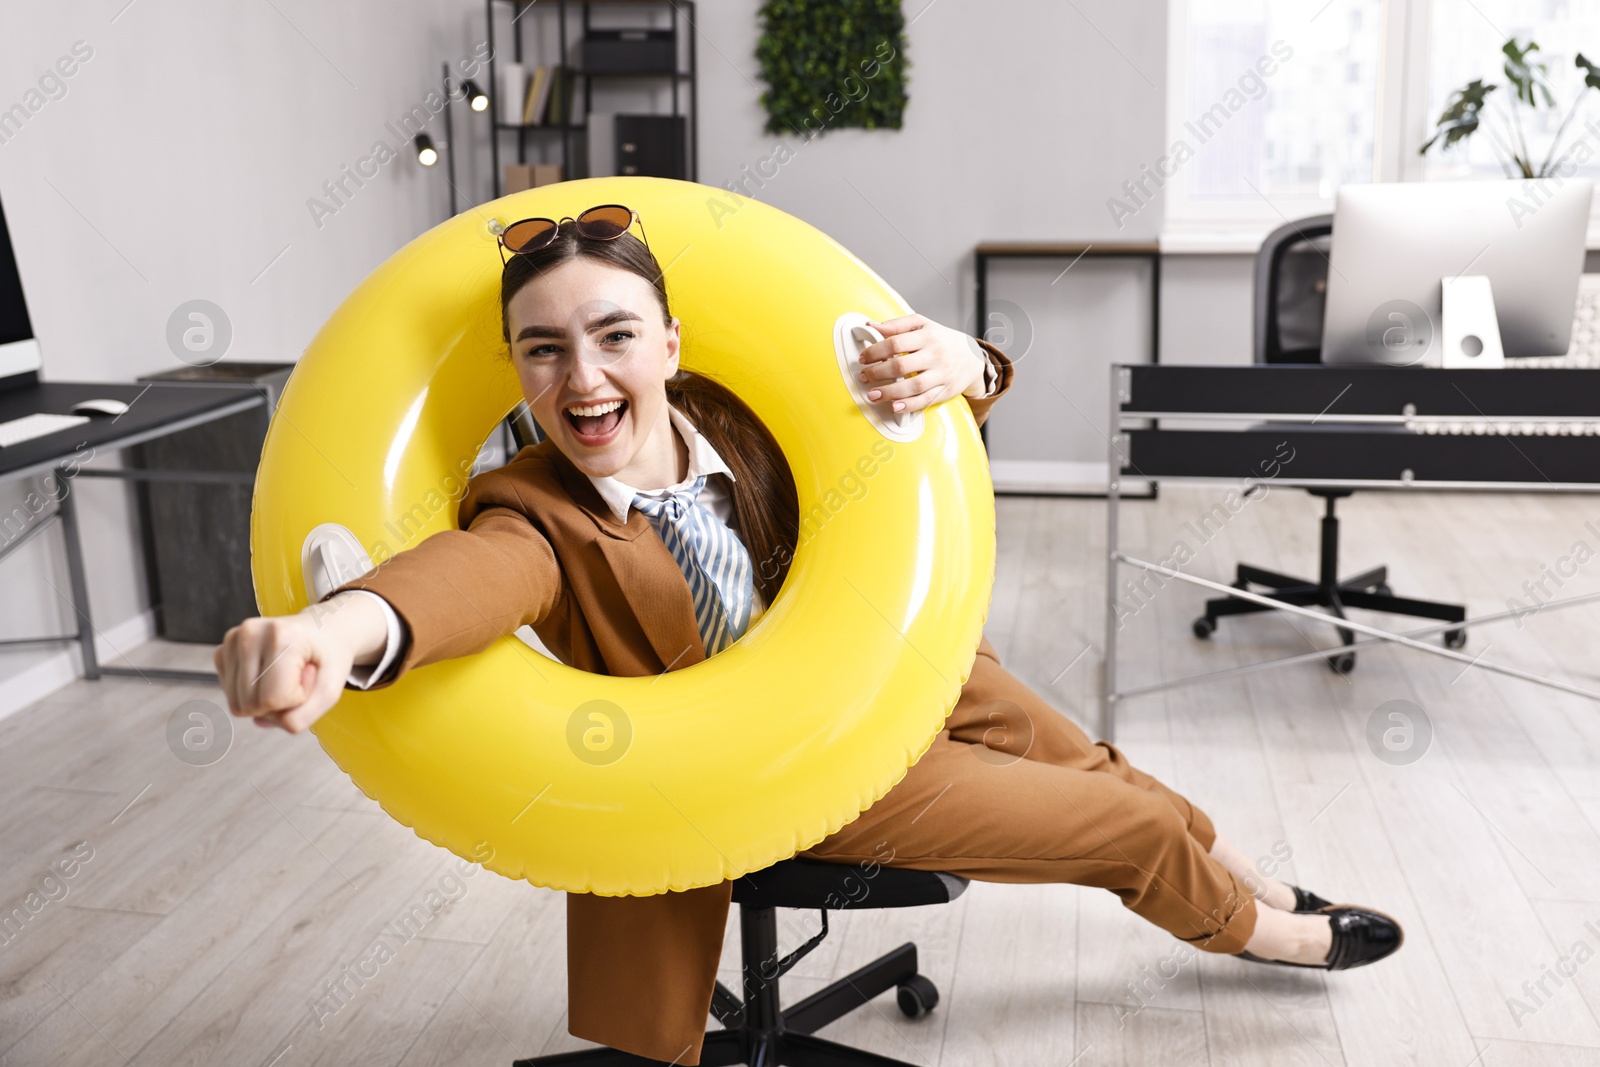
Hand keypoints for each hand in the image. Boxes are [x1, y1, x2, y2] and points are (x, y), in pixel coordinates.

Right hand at [213, 592, 386, 733]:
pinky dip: (252, 692)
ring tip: (285, 675)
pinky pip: (231, 694)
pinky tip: (269, 673)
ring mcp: (233, 639)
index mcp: (282, 636)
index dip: (296, 701)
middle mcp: (251, 633)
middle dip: (278, 703)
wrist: (322, 629)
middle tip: (298, 678)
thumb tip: (260, 721)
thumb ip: (302, 716)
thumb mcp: (331, 691)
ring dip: (264, 699)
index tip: (309, 678)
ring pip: (237, 704)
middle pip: (249, 705)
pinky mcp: (223, 649)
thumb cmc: (329, 656)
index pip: (272, 699)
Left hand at [858, 313, 988, 414]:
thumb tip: (871, 326)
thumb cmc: (942, 339)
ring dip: (890, 392)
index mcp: (927, 336)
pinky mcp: (945, 391)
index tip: (863, 358)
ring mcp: (941, 374)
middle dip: (878, 373)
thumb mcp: (923, 324)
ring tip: (873, 395)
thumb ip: (897, 325)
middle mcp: (935, 355)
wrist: (972, 357)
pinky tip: (895, 406)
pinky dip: (909, 405)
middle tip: (864, 377)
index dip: (875, 351)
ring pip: (913, 386)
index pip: (895, 343)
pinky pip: (926, 400)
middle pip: (901, 365)